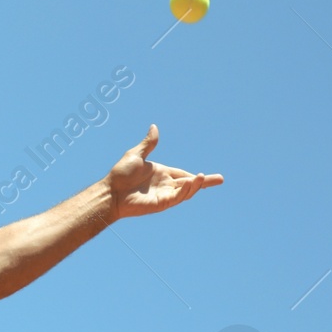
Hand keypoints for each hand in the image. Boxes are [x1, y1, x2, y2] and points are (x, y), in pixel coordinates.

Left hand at [105, 124, 222, 220]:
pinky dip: (185, 191)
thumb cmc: (120, 174)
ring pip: (186, 191)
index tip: (206, 175)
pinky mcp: (160, 203)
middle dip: (205, 182)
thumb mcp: (136, 155)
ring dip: (196, 185)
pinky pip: (177, 197)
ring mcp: (164, 195)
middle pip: (190, 184)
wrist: (111, 191)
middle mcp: (165, 185)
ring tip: (203, 177)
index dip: (196, 176)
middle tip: (221, 179)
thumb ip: (148, 144)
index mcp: (161, 174)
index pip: (183, 174)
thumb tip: (154, 127)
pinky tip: (191, 183)